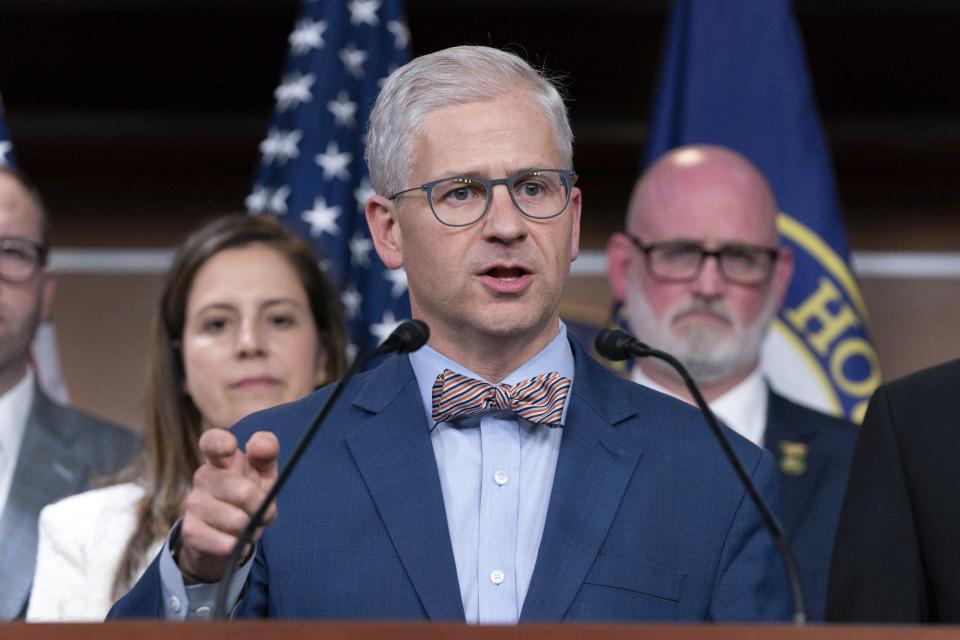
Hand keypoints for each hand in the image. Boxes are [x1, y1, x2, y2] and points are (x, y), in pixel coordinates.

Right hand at [177, 429, 278, 581]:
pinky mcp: (190, 531)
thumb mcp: (263, 472)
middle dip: (261, 508)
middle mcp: (203, 476)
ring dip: (252, 530)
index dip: (220, 443)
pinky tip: (233, 541)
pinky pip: (228, 544)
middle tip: (259, 510)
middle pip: (244, 493)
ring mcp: (194, 503)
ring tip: (246, 526)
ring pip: (238, 522)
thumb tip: (260, 445)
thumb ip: (267, 452)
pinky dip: (239, 547)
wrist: (226, 535)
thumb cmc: (249, 495)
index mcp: (222, 458)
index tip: (229, 446)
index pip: (213, 442)